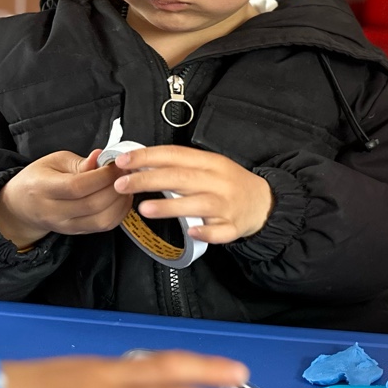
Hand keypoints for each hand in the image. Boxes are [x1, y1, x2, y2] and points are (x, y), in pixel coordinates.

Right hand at [0, 149, 131, 249]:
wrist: (21, 206)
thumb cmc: (37, 179)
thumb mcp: (53, 162)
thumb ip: (79, 162)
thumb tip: (101, 157)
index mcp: (43, 189)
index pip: (78, 186)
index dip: (103, 176)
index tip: (117, 164)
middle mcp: (53, 211)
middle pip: (93, 204)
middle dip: (117, 187)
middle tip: (127, 173)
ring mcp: (66, 226)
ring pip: (102, 220)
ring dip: (121, 202)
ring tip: (126, 185)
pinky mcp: (77, 232)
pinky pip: (104, 226)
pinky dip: (119, 213)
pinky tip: (122, 198)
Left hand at [110, 146, 272, 244]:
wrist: (264, 202)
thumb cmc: (230, 184)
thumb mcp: (210, 166)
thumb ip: (180, 165)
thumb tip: (141, 164)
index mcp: (211, 163)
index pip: (176, 155)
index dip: (148, 157)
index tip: (123, 161)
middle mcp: (219, 182)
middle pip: (181, 178)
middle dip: (148, 180)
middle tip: (122, 184)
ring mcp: (226, 205)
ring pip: (197, 204)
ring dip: (170, 206)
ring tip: (144, 208)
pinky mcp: (232, 227)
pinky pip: (219, 232)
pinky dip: (206, 232)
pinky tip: (192, 232)